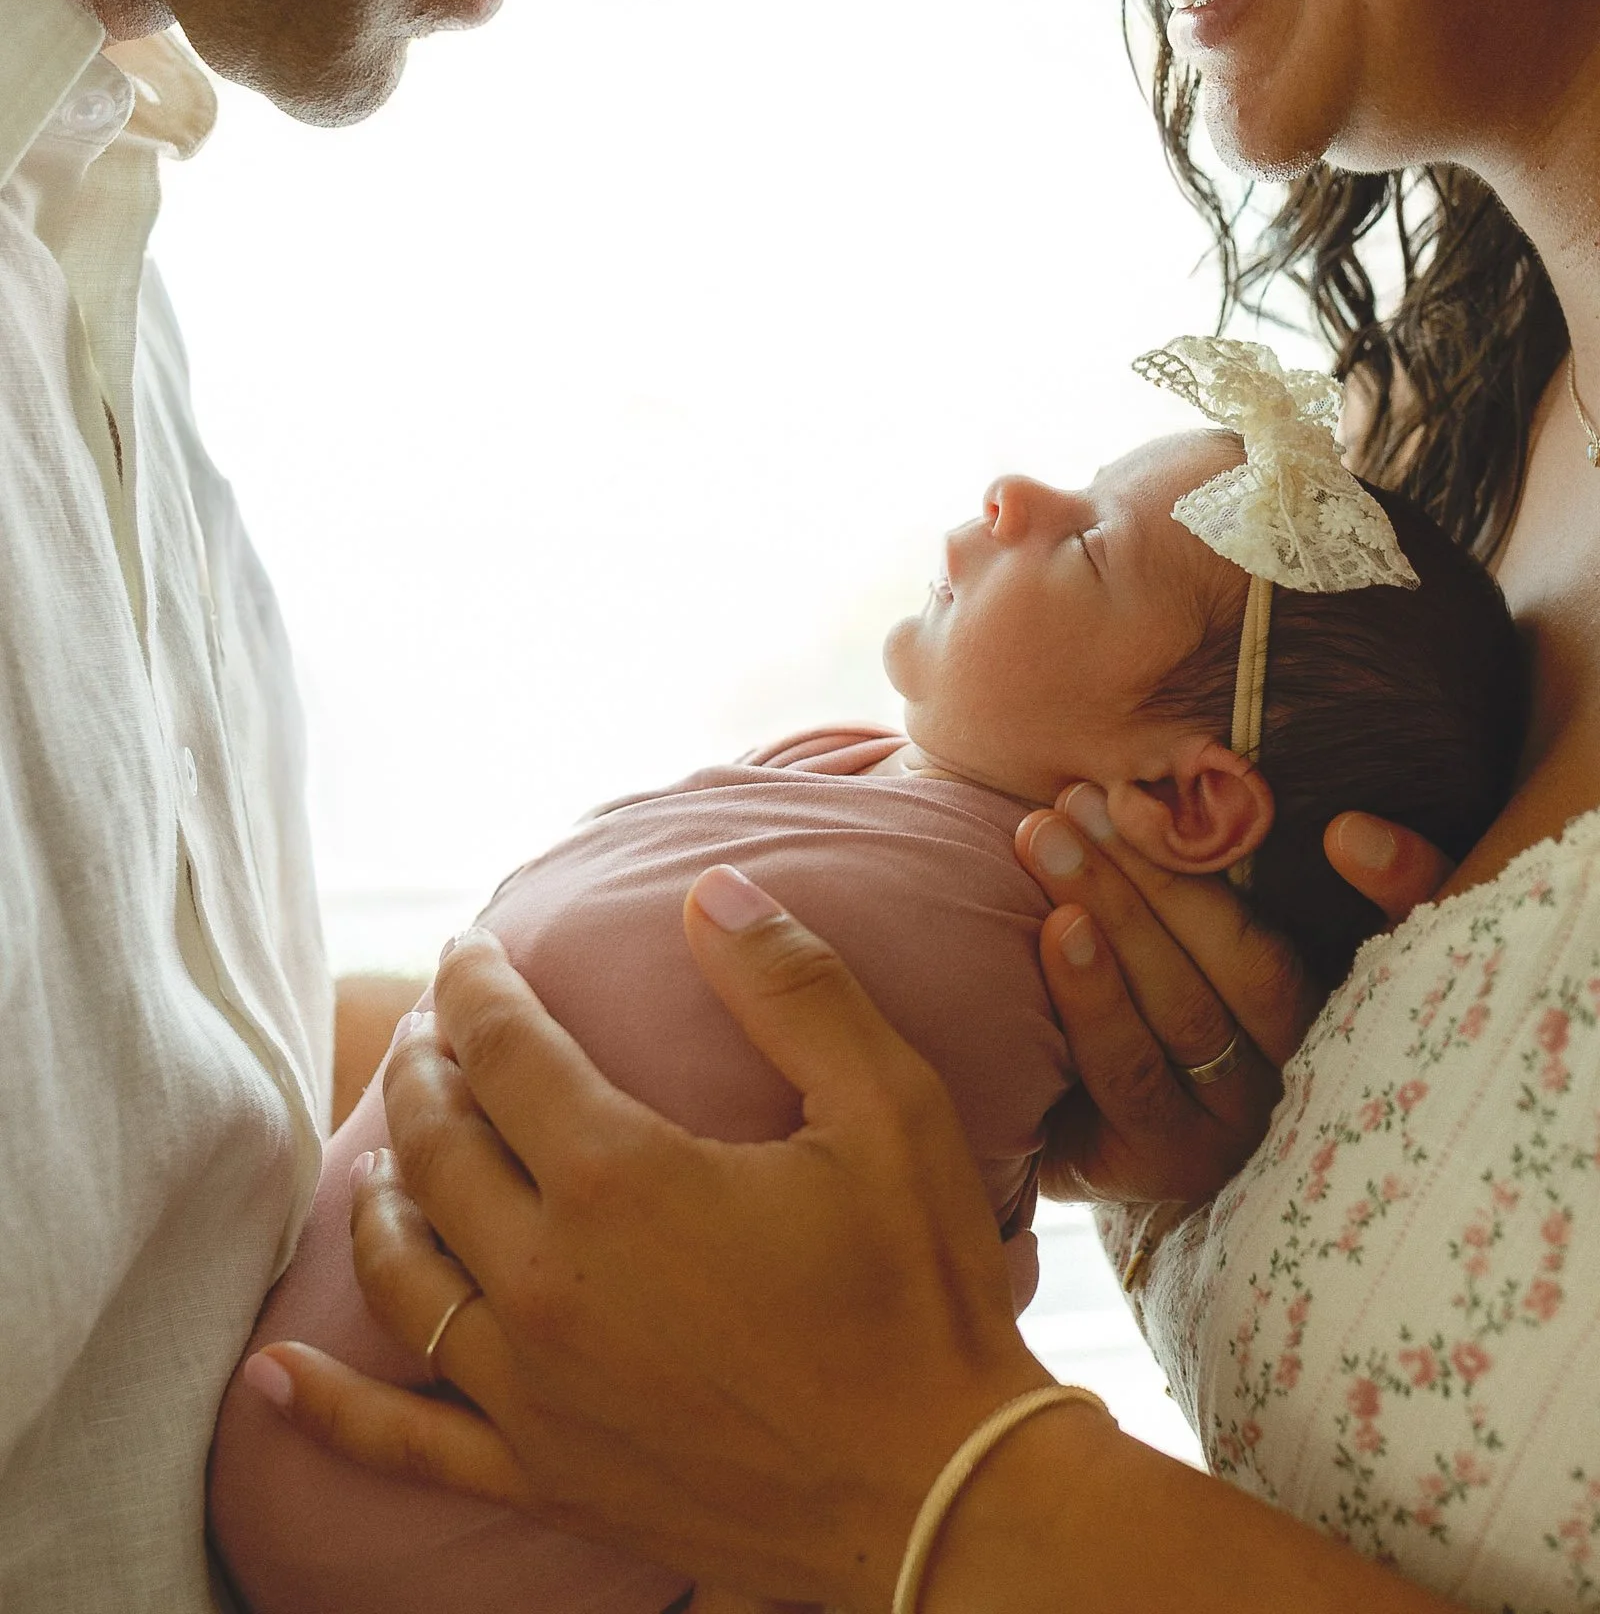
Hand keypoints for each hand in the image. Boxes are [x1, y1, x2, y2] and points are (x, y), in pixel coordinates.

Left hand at [241, 872, 1058, 1612]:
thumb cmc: (918, 1287)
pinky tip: (274, 1378)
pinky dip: (330, 1410)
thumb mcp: (886, 1105)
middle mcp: (549, 1280)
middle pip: (436, 1145)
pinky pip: (406, 1445)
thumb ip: (792, 984)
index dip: (477, 984)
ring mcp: (534, 1388)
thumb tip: (710, 888)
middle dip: (426, 1068)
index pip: (504, 1047)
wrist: (937, 1494)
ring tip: (390, 1146)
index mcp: (620, 1176)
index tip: (471, 944)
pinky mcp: (545, 1472)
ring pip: (403, 1270)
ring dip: (383, 1191)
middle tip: (435, 1027)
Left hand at [1015, 791, 1451, 1206]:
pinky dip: (1092, 995)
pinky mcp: (1166, 1163)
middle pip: (1254, 966)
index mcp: (1340, 999)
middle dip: (1167, 869)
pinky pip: (1131, 1075)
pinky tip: (1056, 928)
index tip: (1349, 831)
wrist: (1074, 1124)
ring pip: (1188, 1012)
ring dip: (1114, 910)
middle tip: (1088, 795)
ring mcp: (1238, 1127)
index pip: (1394, 931)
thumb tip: (1326, 815)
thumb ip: (1234, 870)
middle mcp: (1305, 1070)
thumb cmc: (1147, 993)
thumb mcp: (1199, 926)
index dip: (1400, 879)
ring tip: (1050, 838)